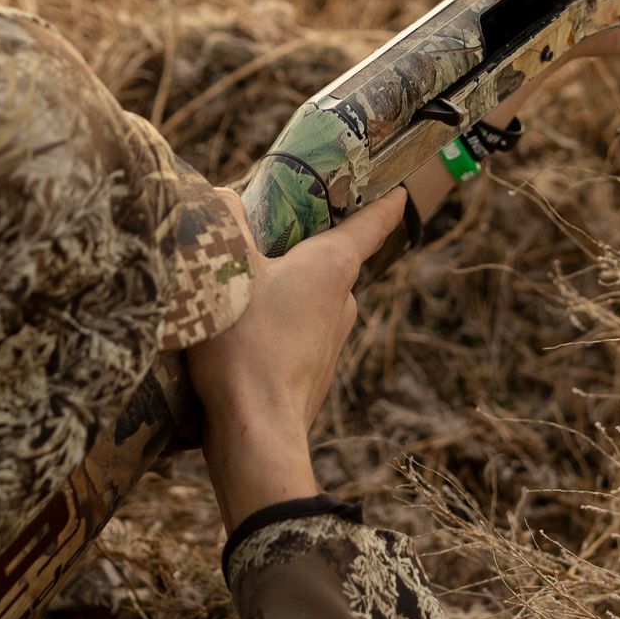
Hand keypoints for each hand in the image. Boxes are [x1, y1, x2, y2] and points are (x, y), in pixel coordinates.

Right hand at [187, 191, 407, 531]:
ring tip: (240, 283)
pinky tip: (240, 331)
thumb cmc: (246, 344)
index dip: (383, 198)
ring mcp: (332, 341)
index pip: (373, 221)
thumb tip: (224, 194)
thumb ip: (226, 226)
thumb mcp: (227, 270)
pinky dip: (276, 324)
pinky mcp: (313, 373)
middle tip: (268, 225)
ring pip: (310, 298)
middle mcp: (343, 300)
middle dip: (303, 243)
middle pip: (331, 258)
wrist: (256, 434)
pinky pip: (297, 333)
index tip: (395, 184)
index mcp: (333, 265)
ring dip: (284, 287)